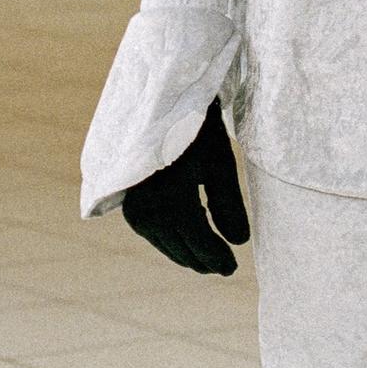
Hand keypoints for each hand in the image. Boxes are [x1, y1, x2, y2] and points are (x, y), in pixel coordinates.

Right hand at [121, 102, 250, 275]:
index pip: (200, 246)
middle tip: (223, 267)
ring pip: (164, 243)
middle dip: (202, 260)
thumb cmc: (193, 127)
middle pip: (180, 250)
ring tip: (206, 253)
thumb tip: (239, 242)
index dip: (219, 260)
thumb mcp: (219, 163)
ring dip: (185, 250)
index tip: (233, 269)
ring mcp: (133, 208)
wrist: (154, 98)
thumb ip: (228, 206)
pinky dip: (170, 237)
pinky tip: (185, 233)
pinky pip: (151, 231)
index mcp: (172, 205)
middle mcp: (147, 212)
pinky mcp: (127, 201)